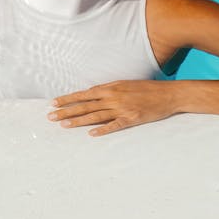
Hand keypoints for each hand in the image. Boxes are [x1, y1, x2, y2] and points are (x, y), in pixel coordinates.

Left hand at [48, 80, 183, 136]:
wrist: (168, 94)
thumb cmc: (146, 89)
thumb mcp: (124, 84)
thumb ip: (108, 89)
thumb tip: (91, 93)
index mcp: (110, 88)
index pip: (83, 94)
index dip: (68, 99)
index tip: (53, 103)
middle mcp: (113, 97)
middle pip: (85, 105)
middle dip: (66, 111)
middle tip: (50, 116)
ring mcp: (122, 108)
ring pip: (95, 115)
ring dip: (78, 121)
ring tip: (63, 125)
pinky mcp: (132, 119)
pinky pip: (115, 125)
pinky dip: (103, 129)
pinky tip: (91, 134)